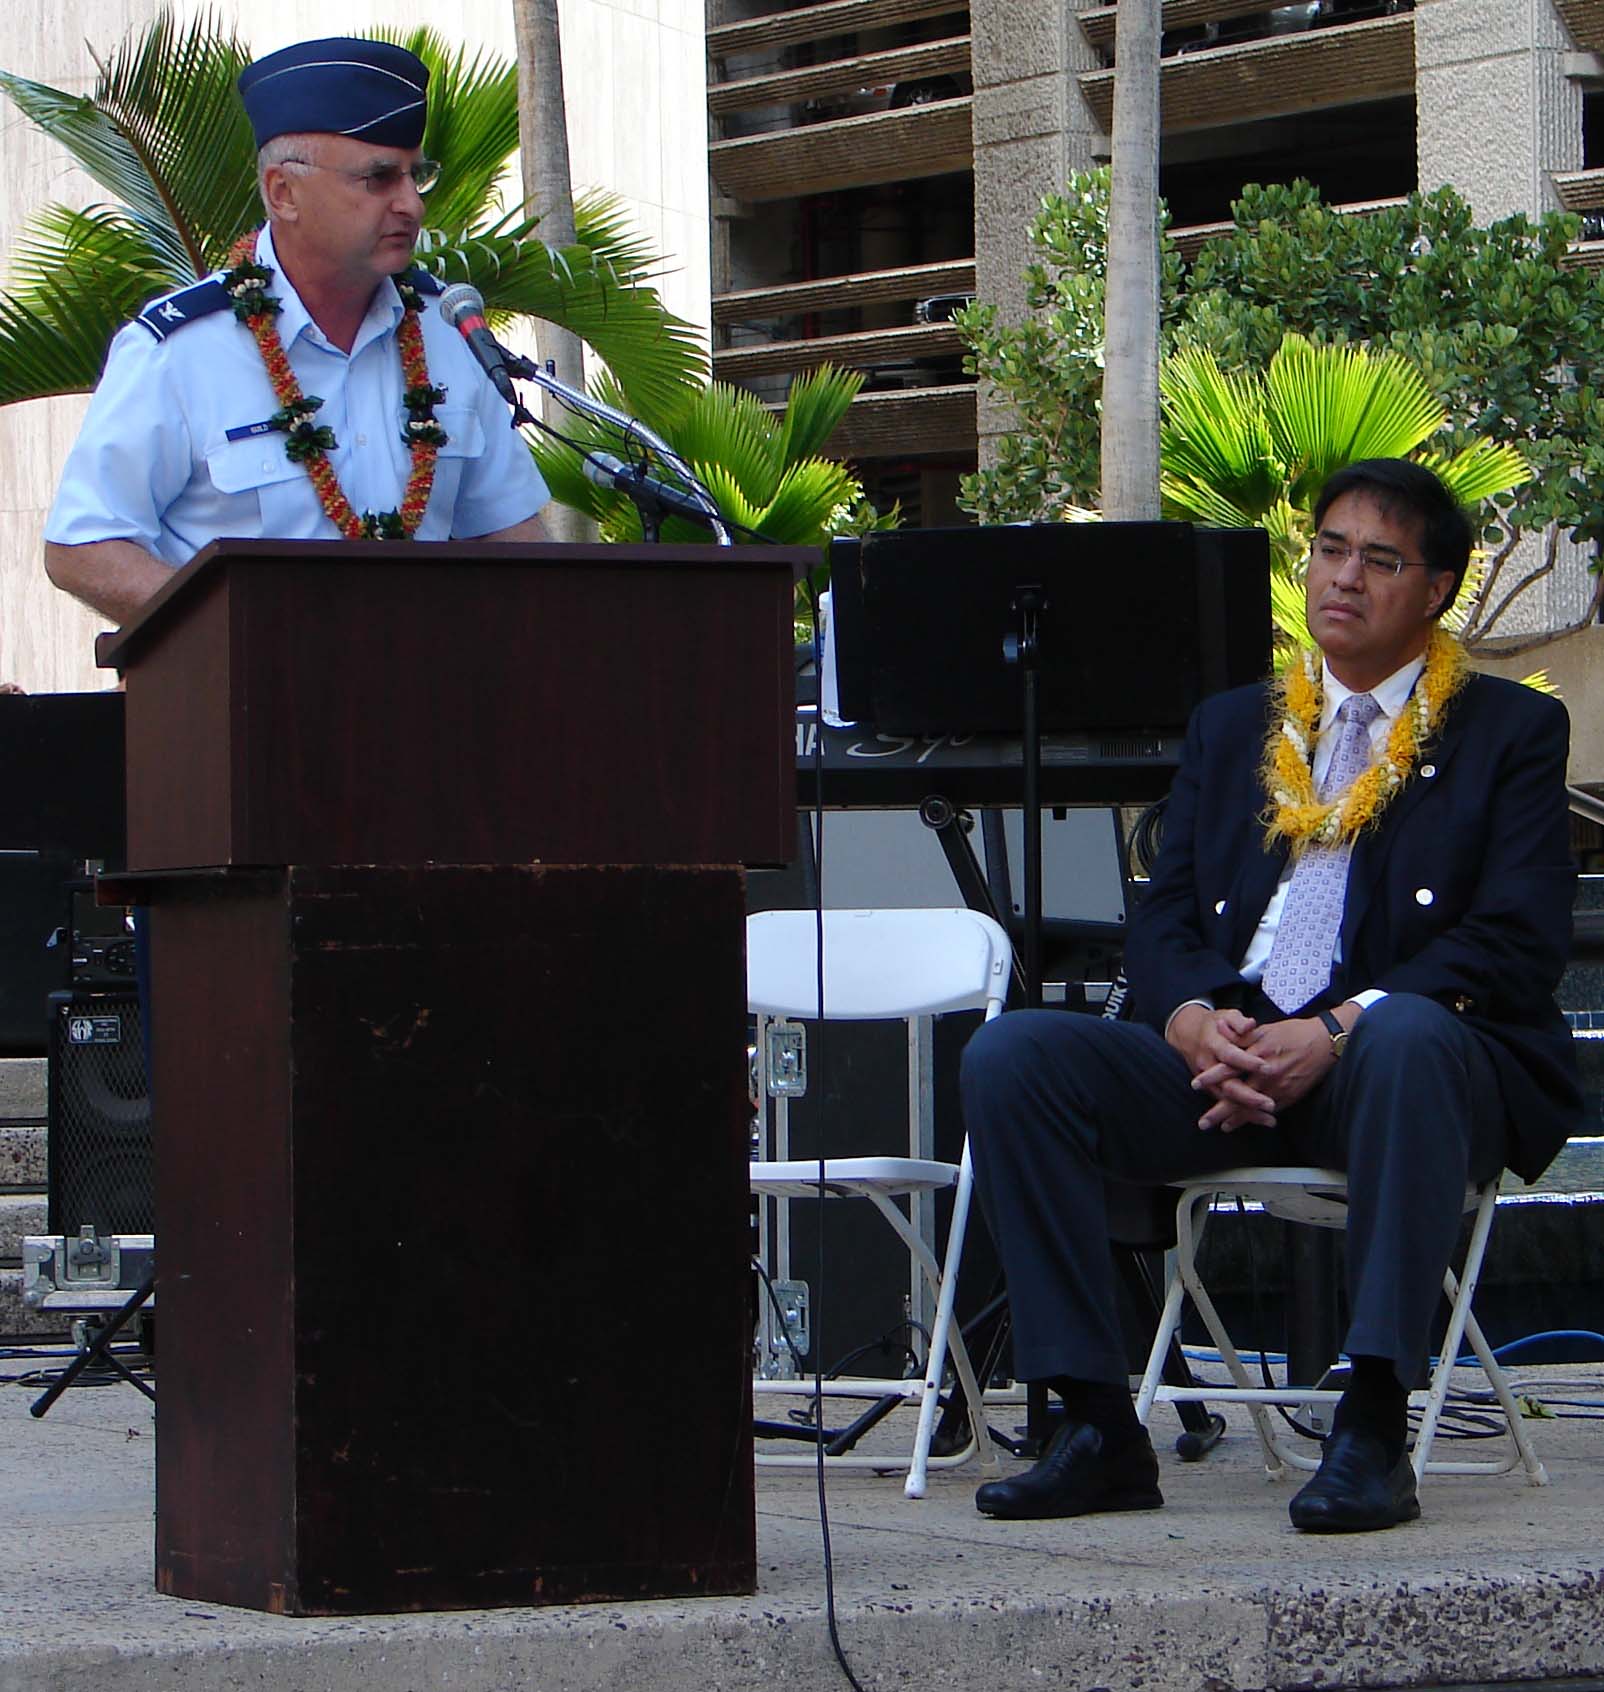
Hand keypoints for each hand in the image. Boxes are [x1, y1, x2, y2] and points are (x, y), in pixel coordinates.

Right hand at [1166, 1004, 1277, 1131]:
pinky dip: (1243, 1116)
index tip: (1266, 1067)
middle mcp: (1208, 1065)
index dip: (1247, 1062)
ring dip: (1248, 1112)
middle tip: (1270, 1104)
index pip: (1230, 1055)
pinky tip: (1262, 1121)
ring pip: (1228, 1100)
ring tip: (1270, 1119)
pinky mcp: (1211, 1089)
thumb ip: (1237, 1021)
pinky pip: (1227, 1105)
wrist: (1186, 1034)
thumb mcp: (1225, 1016)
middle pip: (1227, 1085)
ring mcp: (1208, 1081)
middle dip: (1249, 1097)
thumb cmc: (1213, 1025)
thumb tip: (1250, 1025)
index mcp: (1213, 1044)